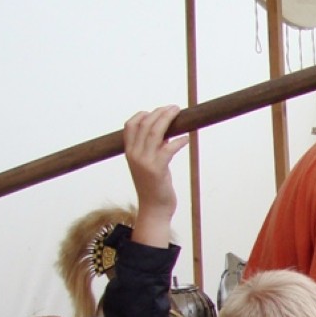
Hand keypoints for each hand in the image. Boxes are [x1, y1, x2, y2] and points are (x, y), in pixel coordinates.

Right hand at [122, 106, 187, 244]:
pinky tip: (186, 138)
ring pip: (155, 133)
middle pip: (145, 124)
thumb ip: (154, 149)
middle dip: (160, 113)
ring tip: (179, 113)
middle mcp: (134, 155)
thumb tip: (167, 135)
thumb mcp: (150, 164)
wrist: (154, 209)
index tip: (157, 111)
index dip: (143, 114)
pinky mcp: (157, 169)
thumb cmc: (154, 186)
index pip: (130, 125)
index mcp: (129, 152)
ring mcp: (144, 162)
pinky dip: (178, 141)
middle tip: (174, 107)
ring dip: (168, 119)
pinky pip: (168, 148)